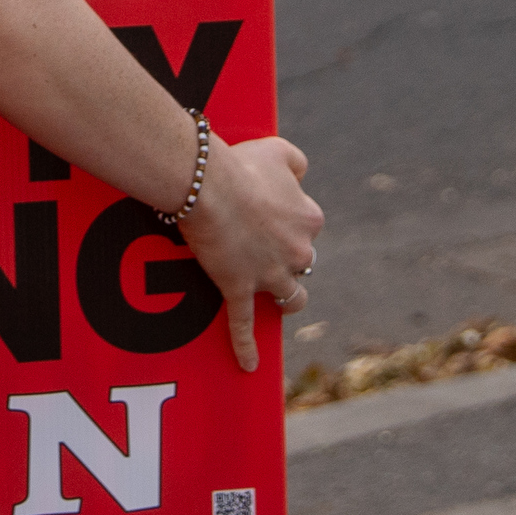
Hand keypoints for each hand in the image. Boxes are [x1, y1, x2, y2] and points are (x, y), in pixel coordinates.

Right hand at [183, 132, 321, 371]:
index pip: (309, 225)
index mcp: (308, 218)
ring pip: (290, 296)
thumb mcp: (277, 149)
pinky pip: (244, 325)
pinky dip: (246, 347)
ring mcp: (269, 275)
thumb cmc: (240, 164)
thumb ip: (296, 162)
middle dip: (288, 258)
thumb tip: (302, 175)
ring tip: (277, 298)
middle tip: (266, 248)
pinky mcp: (240, 290)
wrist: (207, 184)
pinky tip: (249, 365)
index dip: (290, 220)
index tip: (272, 213)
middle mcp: (298, 251)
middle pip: (301, 263)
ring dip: (286, 297)